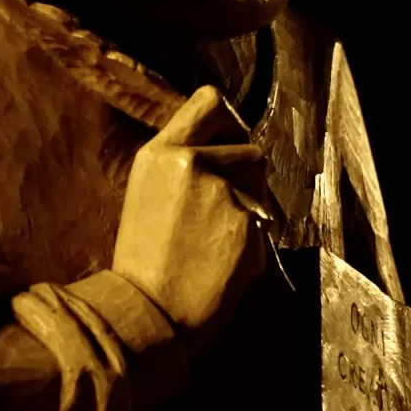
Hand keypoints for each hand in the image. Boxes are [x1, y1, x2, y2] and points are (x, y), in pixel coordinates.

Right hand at [110, 86, 268, 341]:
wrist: (149, 311)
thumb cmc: (147, 261)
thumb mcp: (150, 194)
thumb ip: (185, 166)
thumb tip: (227, 152)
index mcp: (158, 153)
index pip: (209, 100)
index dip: (231, 121)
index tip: (231, 144)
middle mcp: (188, 161)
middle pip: (248, 143)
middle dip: (249, 171)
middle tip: (234, 201)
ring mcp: (218, 189)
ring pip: (260, 183)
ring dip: (253, 204)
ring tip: (220, 235)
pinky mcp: (243, 219)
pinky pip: (263, 220)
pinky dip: (254, 239)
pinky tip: (227, 259)